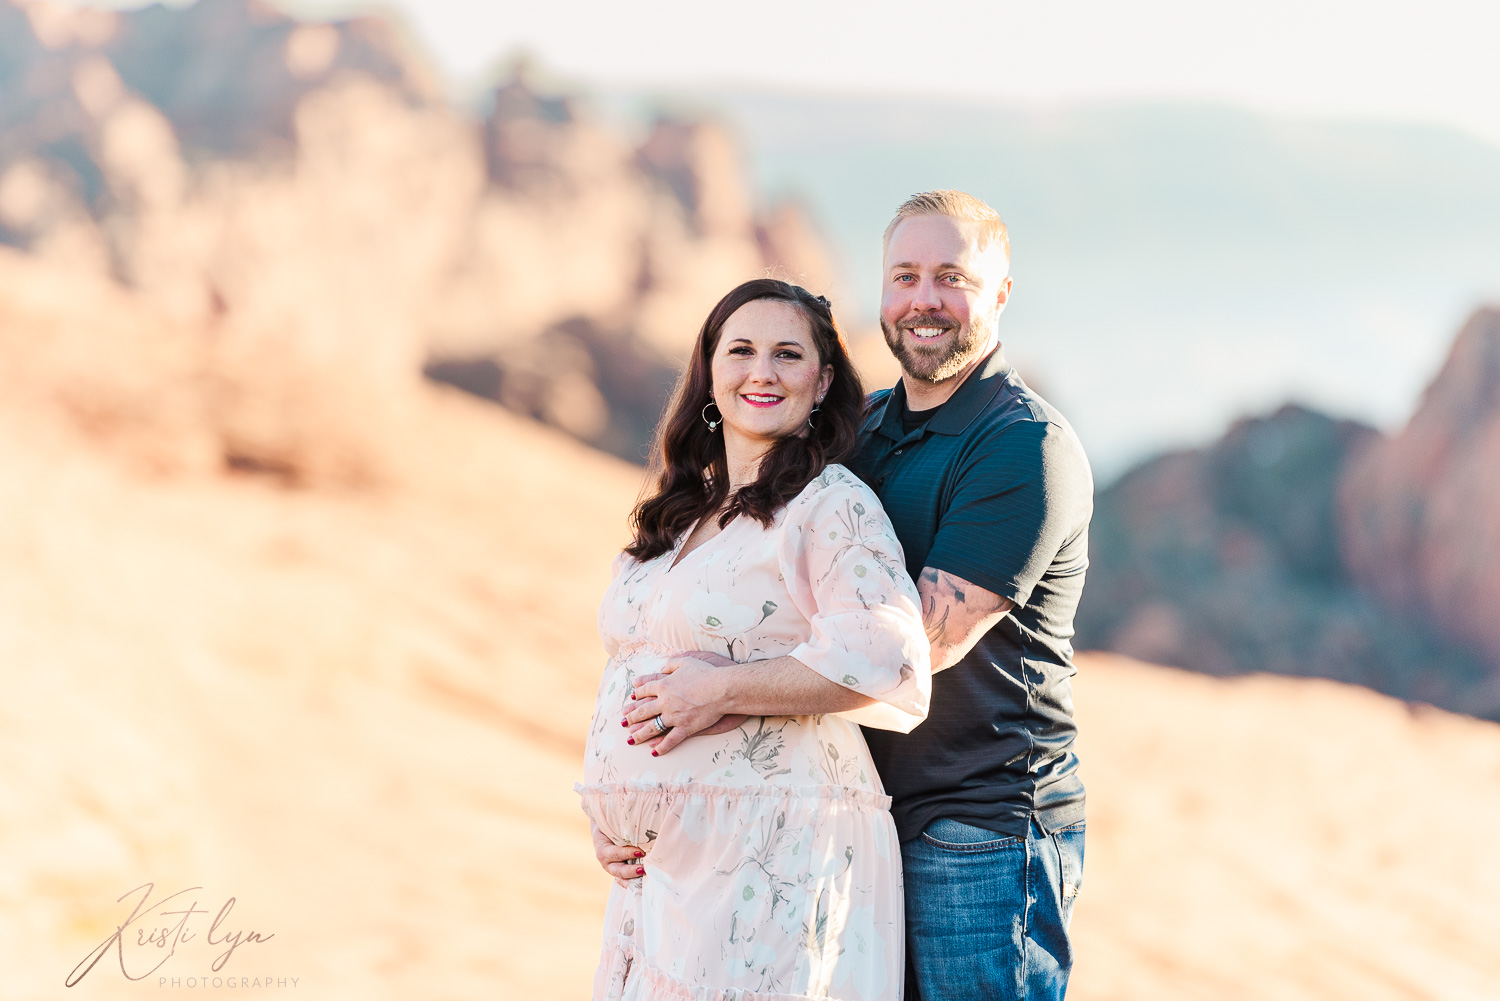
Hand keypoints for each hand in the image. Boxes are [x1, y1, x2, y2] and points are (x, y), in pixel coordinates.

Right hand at [591, 821, 644, 887]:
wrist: (603, 829)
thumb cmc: (611, 824)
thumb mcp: (613, 825)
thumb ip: (624, 828)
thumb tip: (642, 825)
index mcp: (602, 849)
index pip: (614, 854)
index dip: (627, 854)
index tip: (641, 852)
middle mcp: (606, 862)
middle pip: (618, 870)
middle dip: (631, 871)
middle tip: (644, 869)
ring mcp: (613, 869)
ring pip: (622, 878)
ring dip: (634, 879)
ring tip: (645, 877)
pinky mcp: (619, 873)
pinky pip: (625, 882)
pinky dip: (634, 884)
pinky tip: (643, 885)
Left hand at [625, 652, 742, 754]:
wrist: (721, 688)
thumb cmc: (706, 673)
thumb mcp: (687, 661)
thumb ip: (672, 663)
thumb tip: (662, 667)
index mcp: (664, 684)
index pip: (644, 690)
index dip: (636, 695)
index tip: (630, 700)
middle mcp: (665, 701)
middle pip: (643, 710)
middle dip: (632, 717)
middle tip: (624, 722)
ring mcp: (674, 716)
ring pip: (652, 727)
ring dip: (639, 735)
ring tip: (631, 740)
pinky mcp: (685, 727)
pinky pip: (670, 740)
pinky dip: (661, 747)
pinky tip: (654, 753)